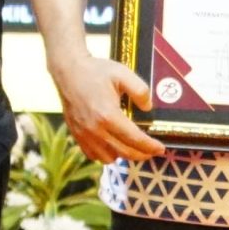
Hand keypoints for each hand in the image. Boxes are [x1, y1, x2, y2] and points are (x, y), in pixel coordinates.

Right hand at [46, 50, 164, 162]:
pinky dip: (105, 155)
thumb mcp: (123, 74)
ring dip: (123, 155)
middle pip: (124, 152)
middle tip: (152, 151)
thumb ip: (140, 91)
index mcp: (108, 115)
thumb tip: (148, 108)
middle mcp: (95, 129)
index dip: (150, 146)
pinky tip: (111, 145)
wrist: (68, 71)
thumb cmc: (96, 71)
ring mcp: (84, 134)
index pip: (135, 139)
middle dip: (142, 154)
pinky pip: (93, 155)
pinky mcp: (76, 134)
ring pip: (108, 158)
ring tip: (131, 146)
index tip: (160, 149)